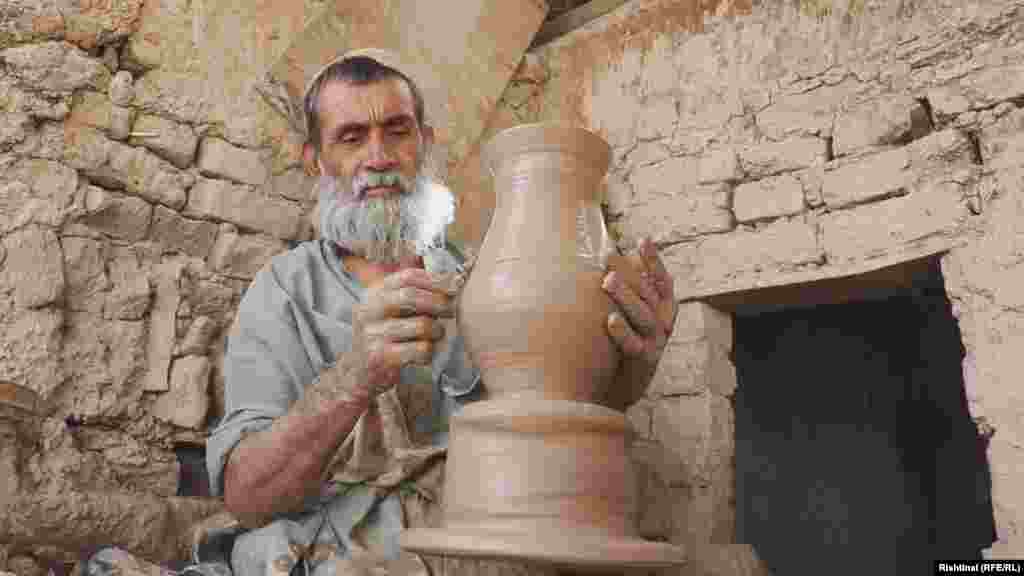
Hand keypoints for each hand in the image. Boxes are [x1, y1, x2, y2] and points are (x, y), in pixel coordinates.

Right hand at [349, 268, 455, 399]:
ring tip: (437, 334)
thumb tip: (445, 277)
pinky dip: (429, 351)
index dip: (434, 280)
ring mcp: (372, 333)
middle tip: (451, 311)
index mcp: (374, 293)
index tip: (455, 286)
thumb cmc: (384, 336)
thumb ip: (410, 291)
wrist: (359, 372)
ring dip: (436, 330)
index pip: (407, 277)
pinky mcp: (379, 356)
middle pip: (411, 296)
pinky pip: (419, 349)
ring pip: (420, 325)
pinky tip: (425, 353)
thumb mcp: (390, 309)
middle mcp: (369, 309)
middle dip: (438, 303)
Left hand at [602, 237, 677, 406]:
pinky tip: (609, 320)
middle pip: (649, 294)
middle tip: (609, 257)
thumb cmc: (622, 345)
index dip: (653, 261)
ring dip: (626, 297)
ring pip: (644, 316)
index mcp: (663, 309)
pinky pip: (634, 345)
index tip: (643, 240)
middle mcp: (663, 324)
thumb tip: (609, 261)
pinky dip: (623, 332)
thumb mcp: (631, 318)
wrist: (622, 390)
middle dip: (631, 273)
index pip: (661, 281)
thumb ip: (626, 293)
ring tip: (607, 281)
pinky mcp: (643, 362)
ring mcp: (655, 343)